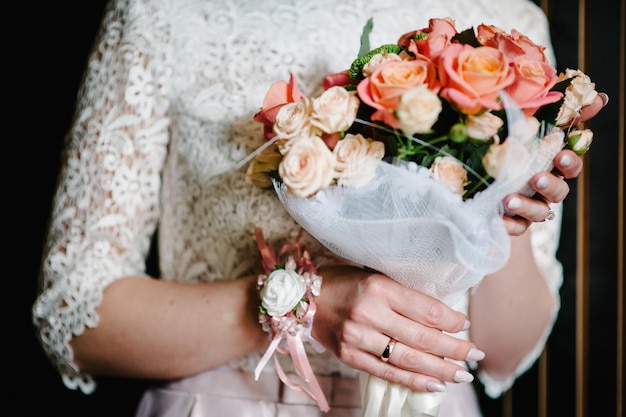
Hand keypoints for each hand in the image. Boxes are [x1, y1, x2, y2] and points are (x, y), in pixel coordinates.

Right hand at [312, 265, 482, 392]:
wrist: (302, 298)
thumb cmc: (344, 282)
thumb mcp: (375, 277)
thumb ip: (404, 295)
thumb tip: (441, 316)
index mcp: (379, 287)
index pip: (426, 309)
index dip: (451, 320)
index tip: (465, 324)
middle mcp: (369, 313)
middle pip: (423, 337)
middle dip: (455, 349)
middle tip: (476, 354)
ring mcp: (358, 337)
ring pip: (408, 359)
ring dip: (441, 369)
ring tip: (462, 374)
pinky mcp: (349, 356)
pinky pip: (388, 373)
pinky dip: (414, 381)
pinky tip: (435, 384)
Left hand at [501, 92, 607, 234]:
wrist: (481, 176)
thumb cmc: (512, 144)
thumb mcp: (531, 122)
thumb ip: (564, 111)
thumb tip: (601, 97)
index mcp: (551, 164)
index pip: (570, 165)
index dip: (570, 162)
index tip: (561, 155)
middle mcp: (544, 187)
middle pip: (559, 192)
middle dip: (550, 185)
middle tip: (537, 178)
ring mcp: (530, 205)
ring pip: (539, 212)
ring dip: (527, 205)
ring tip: (509, 199)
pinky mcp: (513, 220)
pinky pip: (516, 227)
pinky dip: (509, 224)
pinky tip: (497, 217)